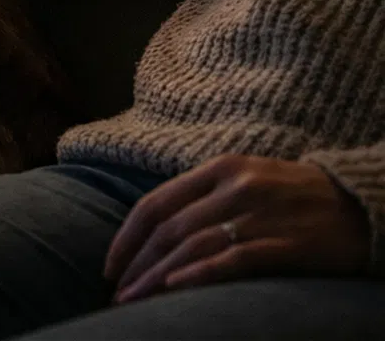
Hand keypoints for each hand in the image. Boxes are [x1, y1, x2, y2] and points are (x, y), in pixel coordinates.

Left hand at [104, 154, 369, 302]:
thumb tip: (156, 232)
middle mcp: (235, 188)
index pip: (156, 203)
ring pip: (192, 246)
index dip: (127, 237)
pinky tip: (174, 288)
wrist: (363, 205)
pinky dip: (198, 273)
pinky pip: (233, 259)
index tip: (111, 265)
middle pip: (168, 229)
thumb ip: (204, 198)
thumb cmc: (297, 196)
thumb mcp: (247, 180)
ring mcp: (259, 215)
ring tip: (134, 301)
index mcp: (220, 169)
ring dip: (156, 277)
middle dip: (136, 263)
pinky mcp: (285, 242)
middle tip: (117, 292)